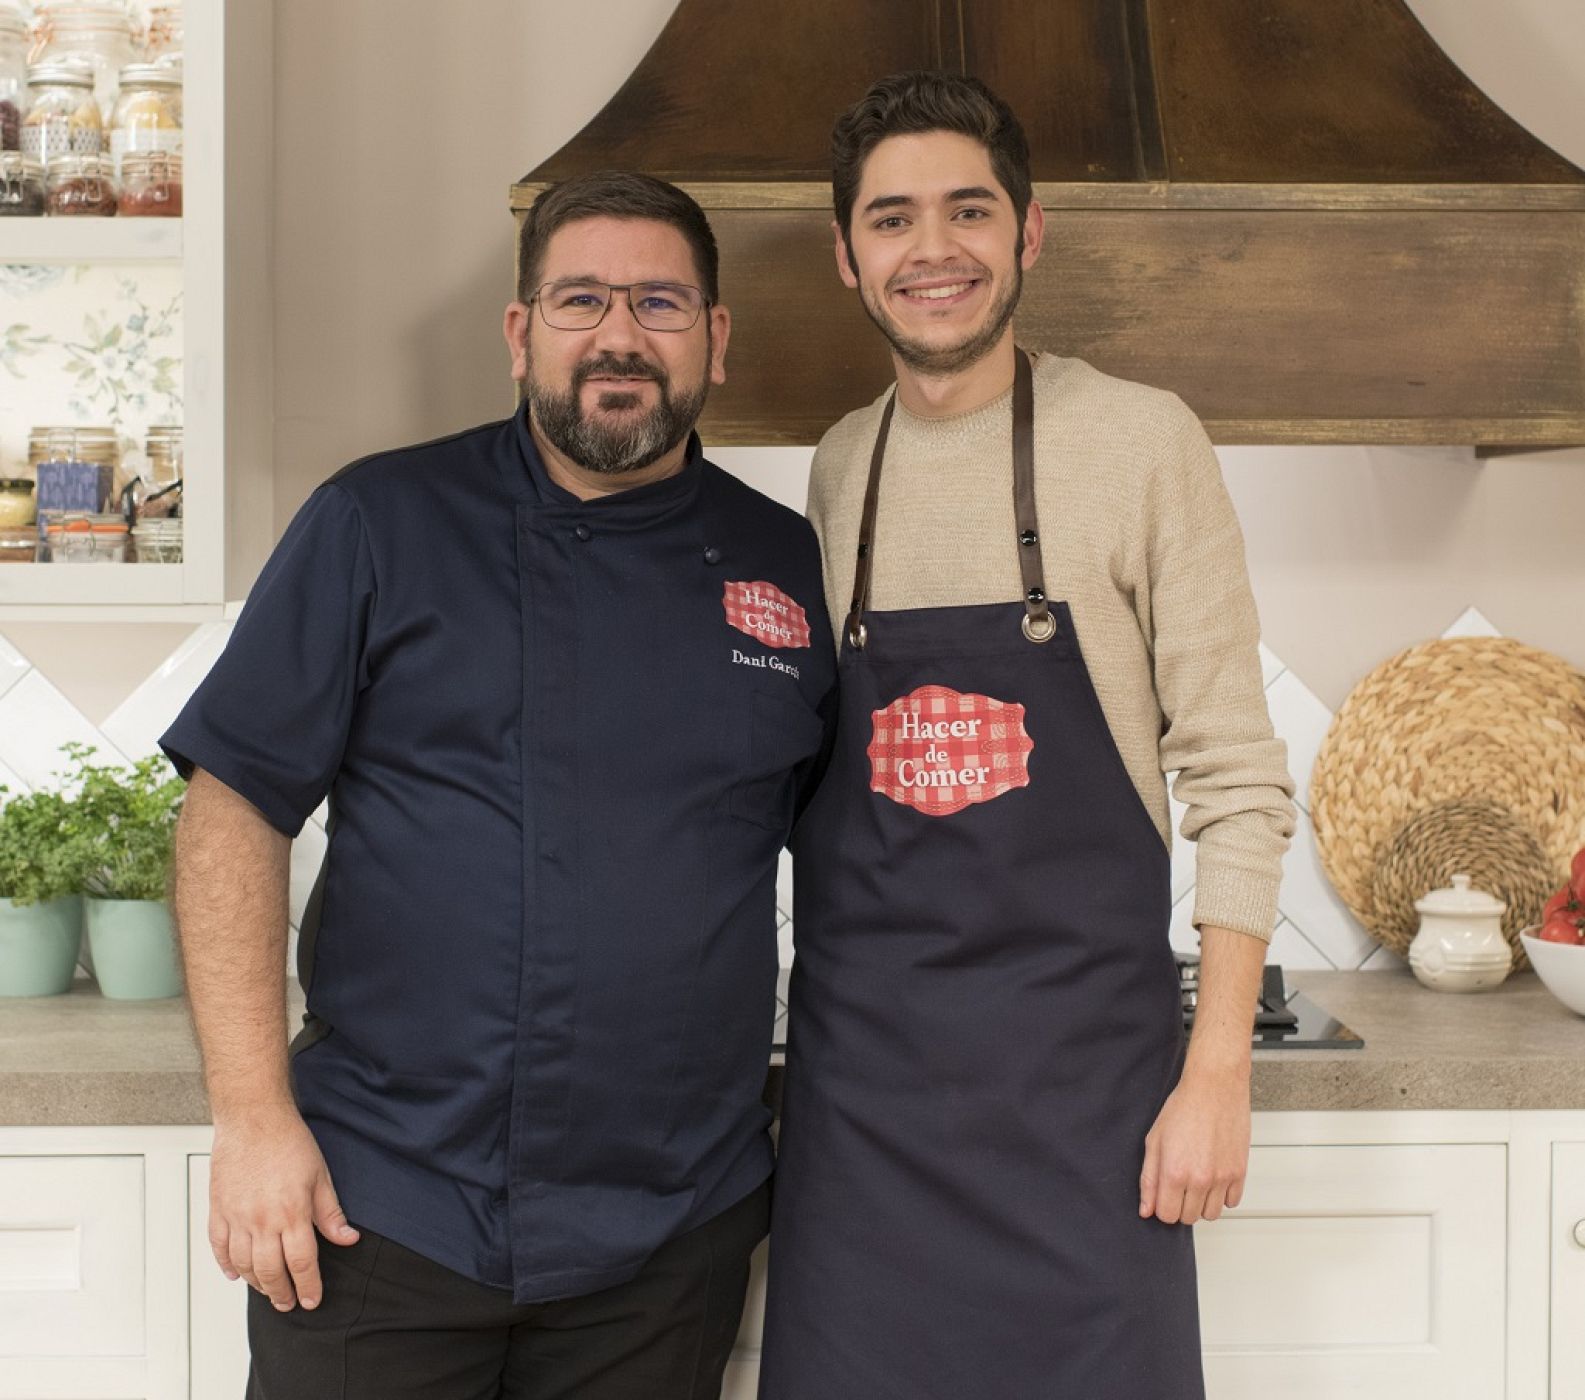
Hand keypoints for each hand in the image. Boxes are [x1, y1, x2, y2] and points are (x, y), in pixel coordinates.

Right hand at [208, 1105, 359, 1310]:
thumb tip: (348, 1238)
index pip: (301, 1263)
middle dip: (282, 1293)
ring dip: (257, 1283)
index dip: (308, 1286)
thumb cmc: (288, 1141)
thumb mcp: (321, 1176)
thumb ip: (331, 1213)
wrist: (253, 1118)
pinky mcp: (217, 1210)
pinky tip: (236, 1274)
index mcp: (291, 1214)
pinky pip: (219, 1247)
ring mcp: (236, 1217)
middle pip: (270, 1271)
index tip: (312, 1300)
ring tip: (268, 1291)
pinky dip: (226, 1265)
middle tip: (289, 1303)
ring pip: (243, 1265)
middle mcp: (261, 1221)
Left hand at [1137, 1067, 1250, 1224]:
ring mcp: (1222, 1178)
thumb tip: (1146, 1210)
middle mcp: (1200, 1179)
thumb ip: (1148, 1179)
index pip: (1167, 1216)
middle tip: (1179, 1183)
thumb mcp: (1154, 1141)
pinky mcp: (1240, 1172)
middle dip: (1180, 1205)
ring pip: (1211, 1214)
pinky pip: (1232, 1202)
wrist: (1214, 1087)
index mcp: (1174, 1172)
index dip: (1162, 1206)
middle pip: (1189, 1218)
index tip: (1164, 1194)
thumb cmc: (1183, 1108)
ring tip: (1196, 1180)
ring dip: (1202, 1203)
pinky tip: (1213, 1176)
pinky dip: (1222, 1195)